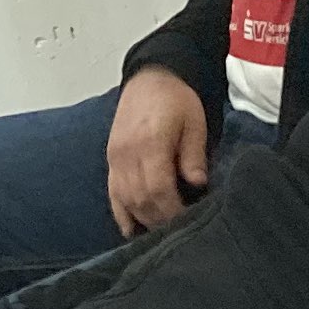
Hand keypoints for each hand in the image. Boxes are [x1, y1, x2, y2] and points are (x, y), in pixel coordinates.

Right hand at [105, 66, 211, 234]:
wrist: (150, 78)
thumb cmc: (176, 99)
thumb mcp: (194, 122)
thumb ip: (193, 154)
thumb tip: (198, 185)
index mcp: (150, 142)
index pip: (159, 189)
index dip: (173, 211)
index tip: (189, 221)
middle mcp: (127, 153)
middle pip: (141, 199)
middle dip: (161, 219)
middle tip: (180, 231)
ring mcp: (115, 158)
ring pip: (125, 200)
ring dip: (143, 219)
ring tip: (162, 230)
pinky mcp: (111, 160)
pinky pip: (112, 194)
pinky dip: (121, 214)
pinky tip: (132, 230)